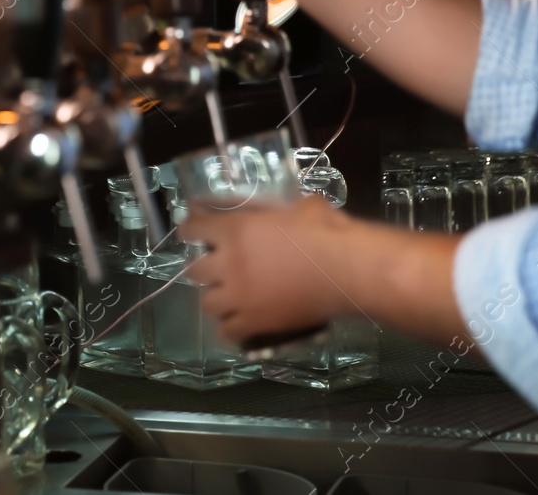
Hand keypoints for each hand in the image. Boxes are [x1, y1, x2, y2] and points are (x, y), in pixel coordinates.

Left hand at [180, 197, 354, 343]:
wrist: (346, 270)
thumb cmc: (325, 231)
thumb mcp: (297, 207)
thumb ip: (275, 210)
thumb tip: (276, 211)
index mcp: (234, 230)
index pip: (192, 228)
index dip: (191, 229)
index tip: (194, 231)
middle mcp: (228, 264)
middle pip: (193, 272)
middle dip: (203, 269)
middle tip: (218, 268)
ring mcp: (239, 297)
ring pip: (206, 304)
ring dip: (216, 298)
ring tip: (230, 296)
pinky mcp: (255, 323)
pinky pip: (227, 331)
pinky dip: (230, 327)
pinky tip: (240, 322)